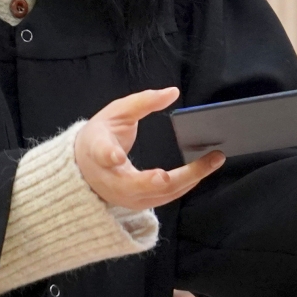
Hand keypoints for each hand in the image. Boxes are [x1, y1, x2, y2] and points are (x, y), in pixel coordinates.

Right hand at [75, 89, 222, 210]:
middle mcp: (111, 180)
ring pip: (160, 194)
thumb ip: (143, 102)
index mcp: (97, 151)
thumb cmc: (101, 136)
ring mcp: (125, 197)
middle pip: (142, 184)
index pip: (102, 154)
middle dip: (178, 175)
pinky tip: (202, 171)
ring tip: (214, 160)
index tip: (117, 156)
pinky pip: (165, 197)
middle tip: (205, 160)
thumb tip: (172, 92)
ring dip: (191, 178)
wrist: (83, 167)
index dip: (109, 155)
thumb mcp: (116, 112)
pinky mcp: (138, 204)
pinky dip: (185, 184)